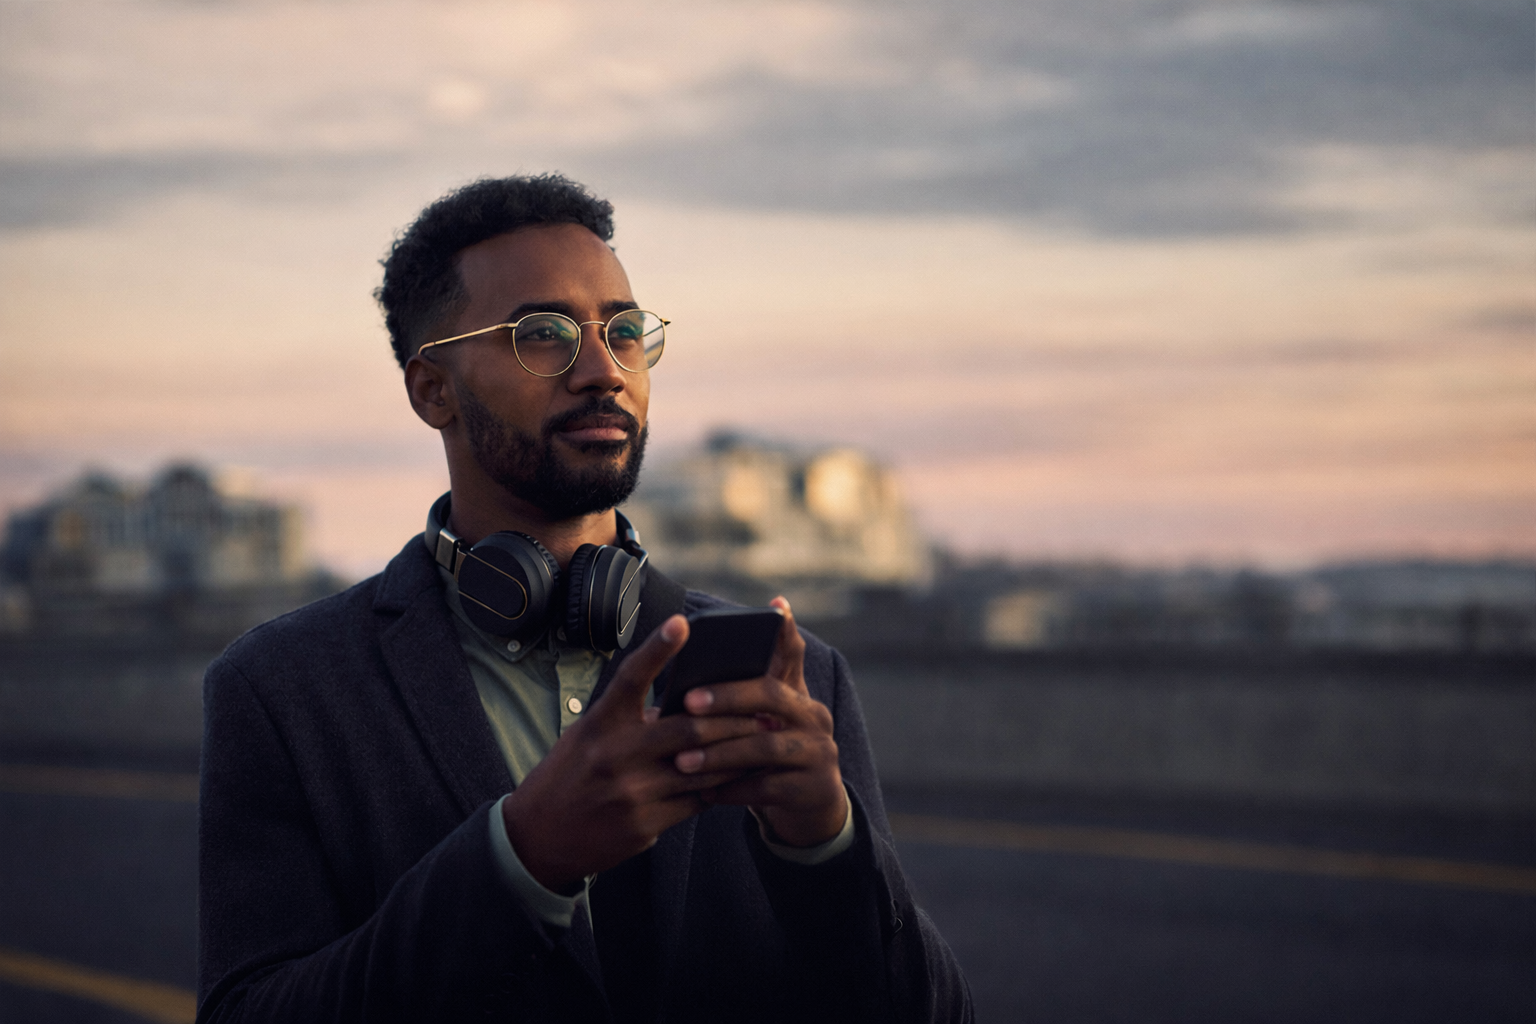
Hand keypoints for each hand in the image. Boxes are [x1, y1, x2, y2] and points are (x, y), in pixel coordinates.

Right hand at [500, 615, 764, 890]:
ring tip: (761, 742)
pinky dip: (718, 787)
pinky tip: (735, 778)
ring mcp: (631, 792)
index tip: (683, 621)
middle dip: (731, 720)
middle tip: (761, 709)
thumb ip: (632, 719)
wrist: (539, 837)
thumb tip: (688, 701)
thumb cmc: (572, 774)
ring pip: (702, 768)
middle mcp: (615, 754)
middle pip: (688, 729)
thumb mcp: (590, 736)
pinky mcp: (644, 825)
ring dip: (735, 755)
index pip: (630, 678)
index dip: (657, 648)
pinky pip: (695, 801)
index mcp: (600, 724)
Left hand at [675, 598, 847, 847]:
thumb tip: (683, 683)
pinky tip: (704, 793)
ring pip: (765, 746)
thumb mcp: (764, 725)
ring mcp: (818, 752)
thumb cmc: (770, 759)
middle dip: (728, 697)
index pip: (793, 654)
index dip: (785, 630)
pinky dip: (732, 789)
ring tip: (683, 761)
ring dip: (720, 753)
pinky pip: (766, 786)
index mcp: (798, 695)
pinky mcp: (813, 789)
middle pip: (772, 695)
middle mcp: (814, 716)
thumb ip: (740, 700)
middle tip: (689, 702)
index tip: (774, 605)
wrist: (810, 810)